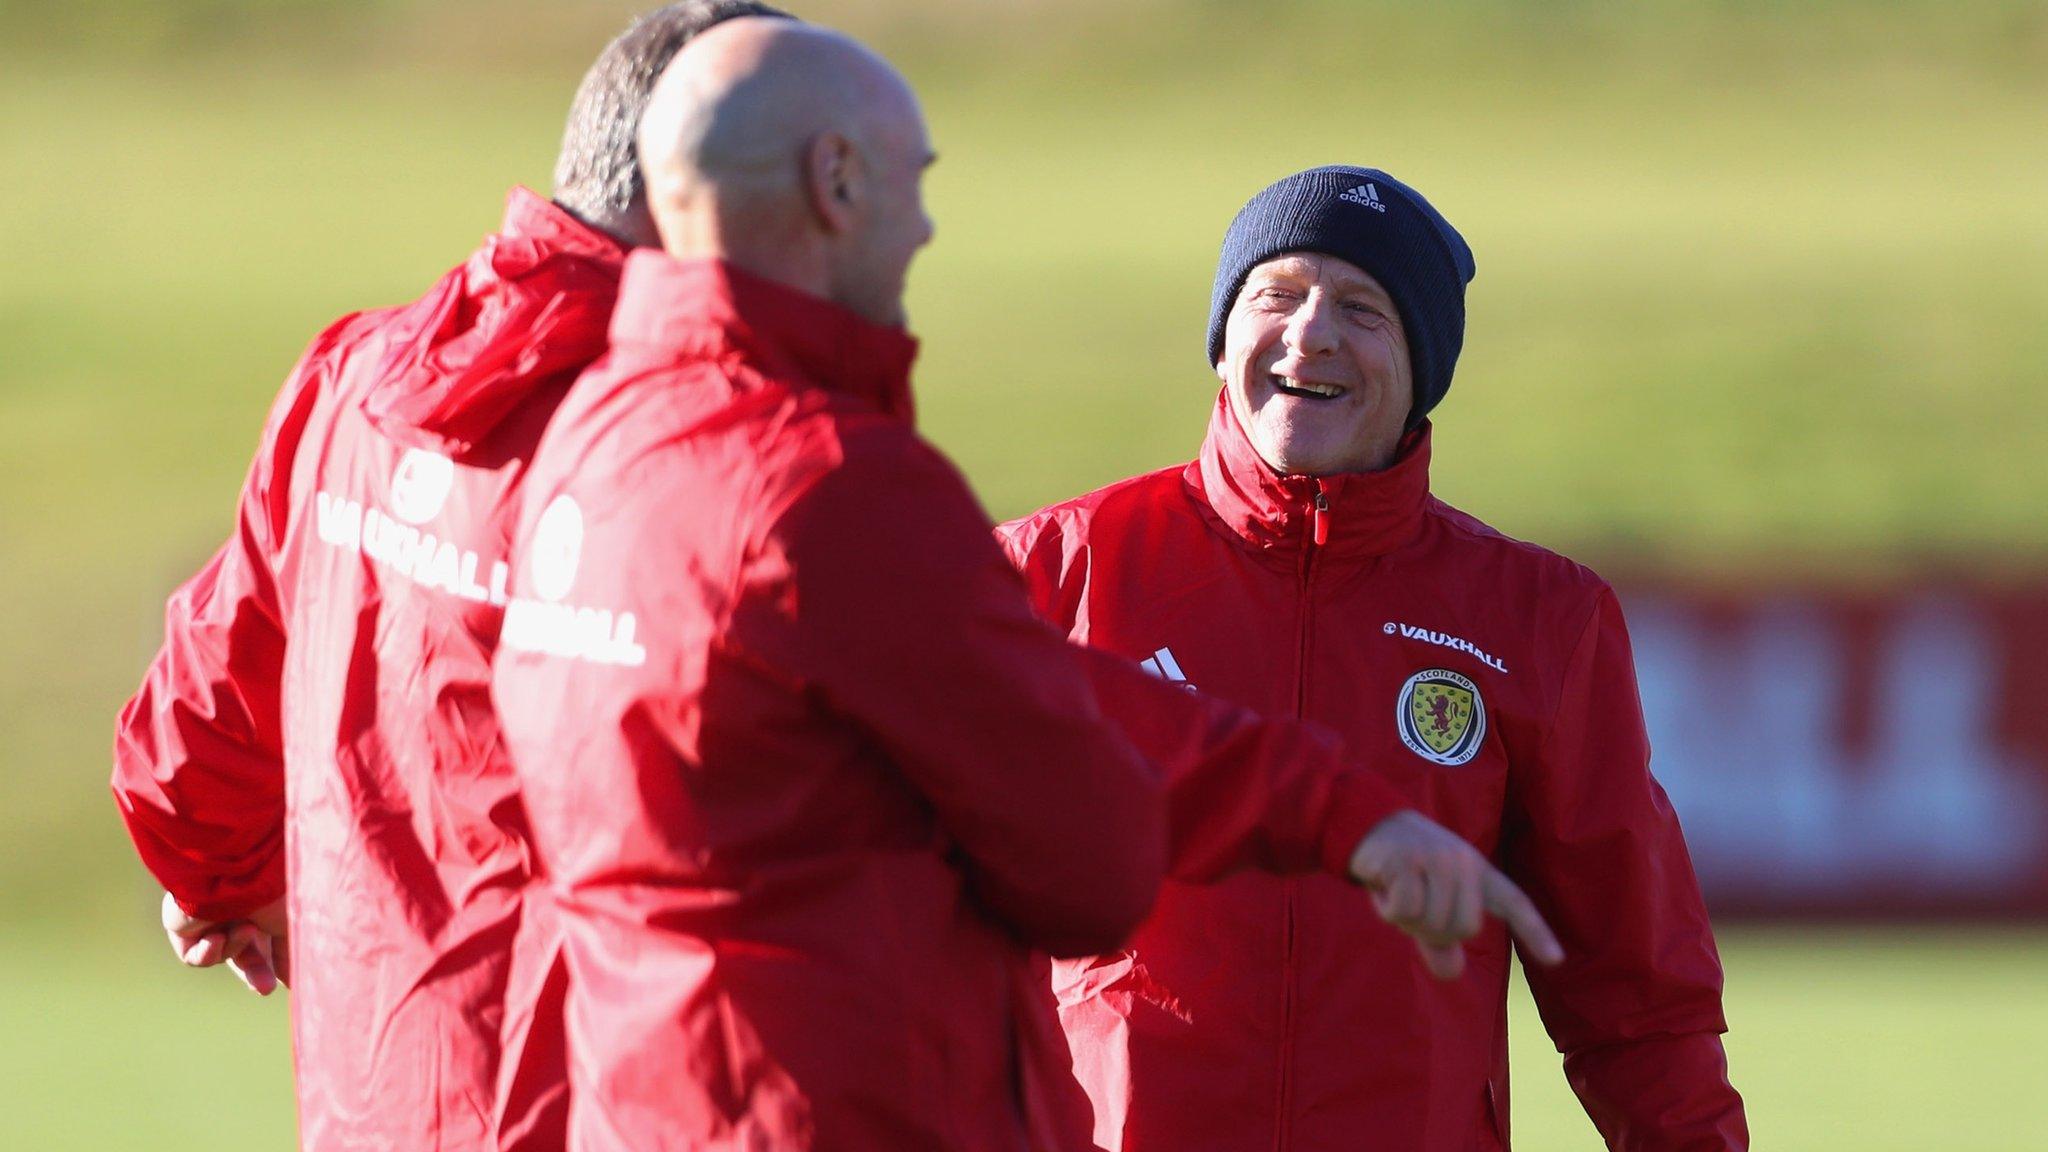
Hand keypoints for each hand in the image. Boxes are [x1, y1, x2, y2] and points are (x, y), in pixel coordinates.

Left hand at [160, 892, 289, 995]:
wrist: (236, 869)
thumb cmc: (272, 889)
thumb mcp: (292, 925)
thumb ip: (290, 955)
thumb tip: (294, 981)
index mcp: (264, 905)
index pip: (269, 942)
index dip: (277, 963)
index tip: (287, 982)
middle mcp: (237, 909)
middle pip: (244, 953)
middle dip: (256, 972)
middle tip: (266, 989)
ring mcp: (208, 917)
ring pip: (223, 953)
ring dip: (236, 947)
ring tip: (246, 928)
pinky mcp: (183, 925)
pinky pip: (195, 955)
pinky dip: (208, 952)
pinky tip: (216, 935)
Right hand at [1347, 810, 1564, 979]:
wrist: (1367, 824)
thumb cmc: (1402, 868)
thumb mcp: (1427, 903)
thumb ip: (1440, 939)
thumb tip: (1452, 972)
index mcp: (1477, 871)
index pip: (1514, 902)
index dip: (1535, 932)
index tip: (1557, 959)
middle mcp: (1464, 863)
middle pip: (1464, 928)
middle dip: (1434, 931)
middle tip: (1413, 908)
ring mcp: (1437, 860)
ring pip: (1433, 922)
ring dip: (1406, 919)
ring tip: (1395, 891)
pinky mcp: (1408, 861)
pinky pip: (1405, 911)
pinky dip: (1387, 909)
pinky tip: (1381, 886)